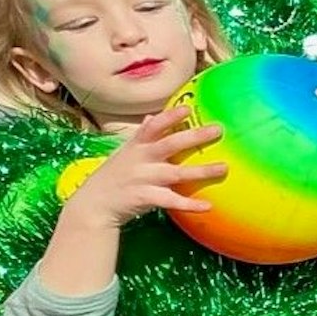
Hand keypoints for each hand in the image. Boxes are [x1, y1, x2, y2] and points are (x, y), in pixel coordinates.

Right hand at [58, 107, 225, 231]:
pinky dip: (189, 204)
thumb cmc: (113, 175)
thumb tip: (151, 117)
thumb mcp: (124, 153)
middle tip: (218, 129)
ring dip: (201, 171)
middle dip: (194, 136)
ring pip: (177, 173)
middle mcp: (141, 159)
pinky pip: (171, 201)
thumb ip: (140, 136)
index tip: (188, 109)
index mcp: (137, 146)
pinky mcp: (145, 198)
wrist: (92, 205)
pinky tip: (208, 206)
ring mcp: (143, 179)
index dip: (170, 117)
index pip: (153, 127)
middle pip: (170, 145)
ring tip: (224, 167)